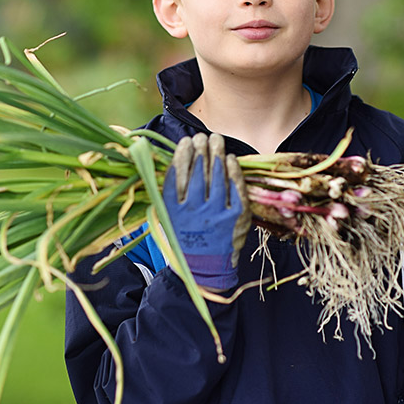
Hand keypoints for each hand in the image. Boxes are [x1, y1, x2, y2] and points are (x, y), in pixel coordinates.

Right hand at [162, 133, 250, 289]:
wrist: (203, 268)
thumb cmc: (184, 237)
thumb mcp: (167, 217)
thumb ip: (169, 192)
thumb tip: (173, 161)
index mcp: (174, 211)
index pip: (178, 175)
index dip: (182, 155)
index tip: (185, 142)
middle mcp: (195, 212)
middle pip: (198, 172)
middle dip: (200, 150)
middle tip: (201, 136)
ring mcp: (217, 214)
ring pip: (217, 177)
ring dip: (216, 154)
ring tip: (215, 139)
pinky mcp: (236, 218)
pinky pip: (235, 189)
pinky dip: (233, 172)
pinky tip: (230, 159)